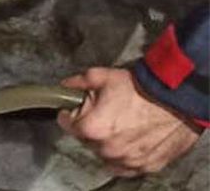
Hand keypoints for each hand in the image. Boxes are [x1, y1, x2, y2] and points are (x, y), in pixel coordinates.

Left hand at [58, 67, 203, 175]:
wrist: (177, 100)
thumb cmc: (141, 89)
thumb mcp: (103, 76)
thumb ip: (78, 82)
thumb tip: (65, 86)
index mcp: (92, 128)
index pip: (67, 124)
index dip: (71, 113)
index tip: (77, 108)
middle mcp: (108, 149)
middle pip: (86, 140)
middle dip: (91, 127)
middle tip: (104, 113)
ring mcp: (127, 160)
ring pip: (106, 154)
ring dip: (108, 142)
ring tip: (121, 125)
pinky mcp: (146, 165)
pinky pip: (126, 166)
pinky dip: (125, 156)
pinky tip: (130, 141)